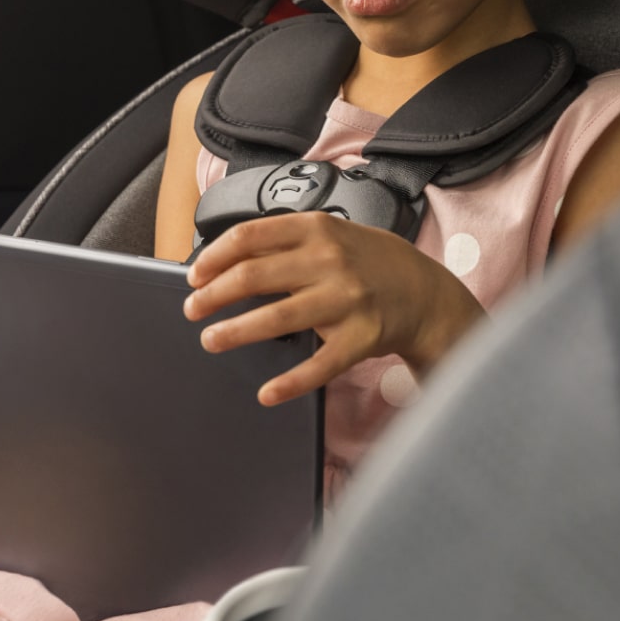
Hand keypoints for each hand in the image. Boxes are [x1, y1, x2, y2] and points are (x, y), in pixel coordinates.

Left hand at [183, 213, 483, 405]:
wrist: (427, 293)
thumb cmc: (371, 262)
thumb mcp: (331, 234)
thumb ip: (286, 242)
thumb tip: (226, 258)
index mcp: (316, 228)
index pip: (249, 236)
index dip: (214, 256)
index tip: (194, 274)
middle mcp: (329, 260)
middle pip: (253, 276)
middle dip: (213, 295)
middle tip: (192, 309)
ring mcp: (346, 300)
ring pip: (276, 318)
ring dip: (235, 332)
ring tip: (211, 339)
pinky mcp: (360, 338)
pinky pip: (318, 365)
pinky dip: (289, 382)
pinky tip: (267, 393)